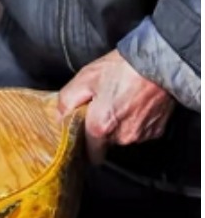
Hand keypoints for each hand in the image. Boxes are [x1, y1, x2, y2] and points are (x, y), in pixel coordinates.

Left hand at [58, 49, 174, 163]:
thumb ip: (66, 102)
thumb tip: (59, 117)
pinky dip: (135, 120)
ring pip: (123, 136)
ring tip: (119, 99)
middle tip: (102, 103)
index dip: (84, 143)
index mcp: (101, 127)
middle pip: (106, 142)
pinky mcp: (156, 130)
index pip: (90, 154)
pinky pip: (139, 130)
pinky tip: (134, 102)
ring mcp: (141, 135)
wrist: (157, 63)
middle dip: (101, 126)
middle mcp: (122, 136)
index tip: (82, 132)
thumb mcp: (84, 78)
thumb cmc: (122, 68)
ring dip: (119, 123)